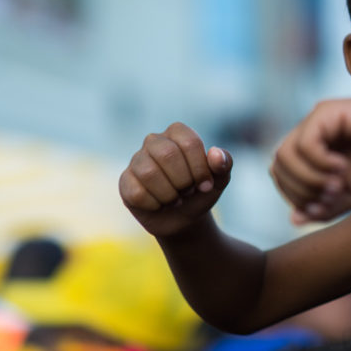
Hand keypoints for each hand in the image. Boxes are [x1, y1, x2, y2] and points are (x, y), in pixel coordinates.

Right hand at [119, 123, 232, 237]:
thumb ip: (224, 164)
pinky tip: (159, 205)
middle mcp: (154, 141)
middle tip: (188, 191)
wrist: (184, 218)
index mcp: (177, 132)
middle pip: (167, 155)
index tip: (205, 185)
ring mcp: (137, 160)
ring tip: (175, 199)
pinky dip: (155, 205)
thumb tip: (215, 153)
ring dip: (169, 194)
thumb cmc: (200, 191)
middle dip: (184, 181)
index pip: (189, 142)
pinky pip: (137, 192)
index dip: (200, 168)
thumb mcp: (219, 179)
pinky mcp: (125, 181)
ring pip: (149, 173)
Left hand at [271, 97, 350, 223]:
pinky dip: (319, 163)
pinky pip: (305, 144)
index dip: (297, 196)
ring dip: (308, 178)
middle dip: (300, 190)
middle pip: (277, 166)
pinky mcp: (327, 111)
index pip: (283, 175)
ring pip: (284, 155)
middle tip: (333, 195)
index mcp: (313, 149)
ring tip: (337, 184)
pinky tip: (342, 167)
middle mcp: (310, 131)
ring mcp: (316, 119)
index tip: (326, 205)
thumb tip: (293, 219)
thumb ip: (324, 206)